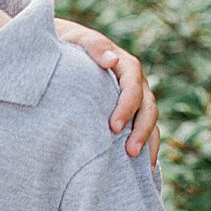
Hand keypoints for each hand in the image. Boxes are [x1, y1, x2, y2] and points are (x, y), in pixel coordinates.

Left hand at [55, 18, 159, 165]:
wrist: (60, 50)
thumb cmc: (66, 43)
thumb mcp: (76, 38)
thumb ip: (94, 46)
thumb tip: (111, 60)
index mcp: (124, 65)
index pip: (133, 85)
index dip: (128, 106)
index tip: (113, 127)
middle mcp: (134, 84)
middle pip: (148, 107)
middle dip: (141, 131)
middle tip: (129, 152)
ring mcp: (133, 101)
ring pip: (149, 122)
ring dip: (147, 143)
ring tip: (140, 166)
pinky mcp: (128, 116)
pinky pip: (142, 133)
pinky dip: (146, 150)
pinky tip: (143, 172)